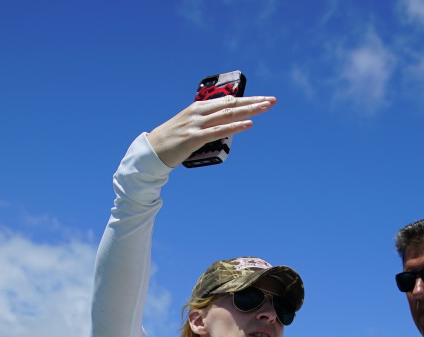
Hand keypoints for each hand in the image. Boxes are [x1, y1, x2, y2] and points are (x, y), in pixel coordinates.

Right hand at [146, 95, 275, 166]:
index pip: (227, 100)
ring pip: (228, 115)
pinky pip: (218, 131)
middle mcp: (198, 112)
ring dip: (249, 111)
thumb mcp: (189, 125)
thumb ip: (205, 122)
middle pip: (231, 104)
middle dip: (253, 102)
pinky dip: (235, 127)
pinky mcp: (194, 138)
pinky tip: (249, 124)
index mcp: (198, 108)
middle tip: (271, 100)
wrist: (151, 151)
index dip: (246, 99)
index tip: (262, 98)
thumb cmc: (171, 140)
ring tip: (265, 108)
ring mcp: (196, 124)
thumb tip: (223, 123)